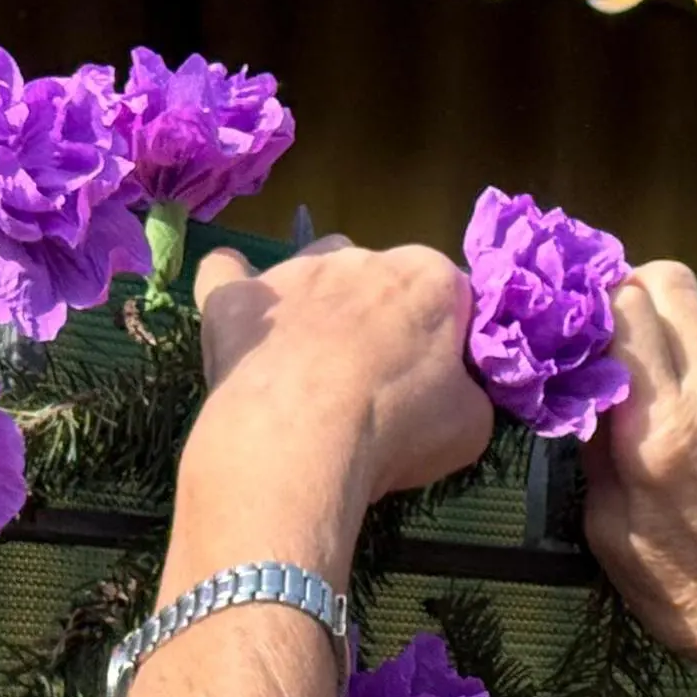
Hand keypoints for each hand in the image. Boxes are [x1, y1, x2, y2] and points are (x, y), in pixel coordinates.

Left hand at [181, 240, 491, 574]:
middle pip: (380, 279)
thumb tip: (454, 391)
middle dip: (380, 320)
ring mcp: (294, 269)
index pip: (451, 297)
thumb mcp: (469, 427)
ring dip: (318, 300)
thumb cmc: (395, 429)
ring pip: (314, 267)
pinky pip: (227, 273)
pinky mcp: (236, 296)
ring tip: (311, 362)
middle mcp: (364, 256)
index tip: (433, 384)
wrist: (298, 439)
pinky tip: (238, 318)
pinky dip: (235, 292)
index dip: (444, 341)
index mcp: (430, 279)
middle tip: (372, 385)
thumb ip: (468, 393)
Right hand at [582, 262, 696, 696]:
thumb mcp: (609, 532)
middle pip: (665, 279)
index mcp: (658, 429)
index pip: (620, 307)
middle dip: (632, 298)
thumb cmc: (692, 595)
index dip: (592, 310)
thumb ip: (593, 448)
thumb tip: (580, 388)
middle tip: (619, 339)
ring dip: (675, 330)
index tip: (578, 336)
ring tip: (665, 382)